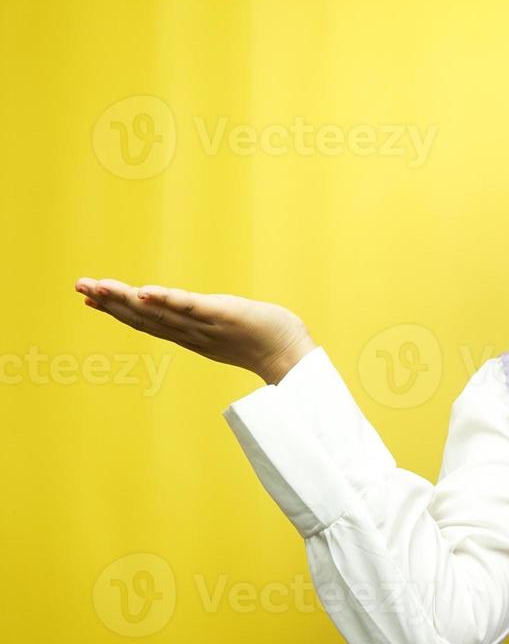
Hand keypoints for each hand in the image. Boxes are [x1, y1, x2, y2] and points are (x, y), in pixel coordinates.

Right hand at [75, 277, 315, 384]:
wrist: (294, 356)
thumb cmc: (268, 340)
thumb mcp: (229, 328)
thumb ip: (209, 322)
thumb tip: (198, 313)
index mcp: (191, 335)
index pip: (148, 322)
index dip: (118, 310)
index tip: (90, 299)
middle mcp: (192, 333)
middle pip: (144, 317)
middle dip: (110, 302)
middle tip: (78, 287)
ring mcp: (205, 325)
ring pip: (158, 312)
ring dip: (126, 299)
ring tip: (97, 287)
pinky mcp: (223, 316)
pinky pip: (189, 307)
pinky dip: (165, 300)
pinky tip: (143, 291)